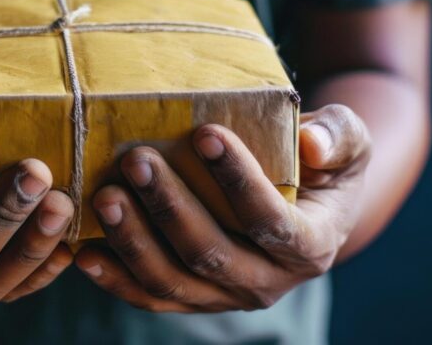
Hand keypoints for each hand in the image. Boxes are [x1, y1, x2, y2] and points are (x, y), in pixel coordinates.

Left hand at [74, 104, 370, 312]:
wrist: (307, 203)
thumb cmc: (323, 162)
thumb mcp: (348, 140)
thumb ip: (337, 136)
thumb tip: (310, 142)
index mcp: (310, 246)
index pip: (272, 221)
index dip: (238, 181)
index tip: (204, 133)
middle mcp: (268, 283)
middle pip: (212, 255)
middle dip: (169, 207)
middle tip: (136, 159)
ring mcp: (225, 297)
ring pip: (173, 282)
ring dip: (133, 241)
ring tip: (103, 196)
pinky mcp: (192, 298)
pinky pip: (149, 297)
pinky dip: (115, 278)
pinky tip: (84, 251)